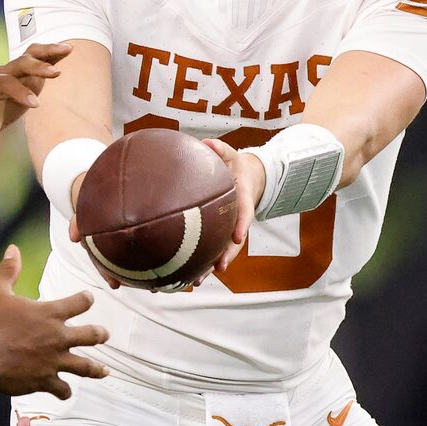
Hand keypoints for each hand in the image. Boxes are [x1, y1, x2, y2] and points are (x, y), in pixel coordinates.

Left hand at [0, 41, 70, 152]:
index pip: (5, 83)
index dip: (19, 91)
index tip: (35, 105)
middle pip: (19, 63)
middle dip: (36, 66)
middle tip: (55, 73)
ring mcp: (12, 72)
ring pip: (29, 55)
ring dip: (48, 51)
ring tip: (68, 49)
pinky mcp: (22, 76)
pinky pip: (37, 60)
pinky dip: (51, 55)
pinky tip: (66, 51)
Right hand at [0, 246, 108, 399]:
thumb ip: (9, 271)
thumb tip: (13, 248)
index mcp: (50, 314)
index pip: (80, 303)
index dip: (85, 300)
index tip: (88, 299)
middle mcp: (58, 337)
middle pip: (91, 336)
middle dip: (100, 334)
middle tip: (104, 334)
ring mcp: (53, 361)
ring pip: (84, 367)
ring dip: (95, 369)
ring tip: (104, 371)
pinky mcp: (44, 380)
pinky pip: (61, 389)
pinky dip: (64, 391)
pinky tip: (66, 392)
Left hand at [207, 140, 265, 278]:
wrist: (246, 179)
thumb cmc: (235, 166)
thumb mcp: (231, 155)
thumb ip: (221, 149)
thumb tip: (207, 143)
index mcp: (243, 201)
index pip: (245, 214)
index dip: (242, 225)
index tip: (238, 237)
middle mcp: (237, 220)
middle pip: (234, 243)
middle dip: (226, 256)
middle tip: (218, 268)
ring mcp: (228, 230)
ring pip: (220, 252)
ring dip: (208, 268)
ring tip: (194, 282)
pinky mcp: (217, 234)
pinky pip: (208, 250)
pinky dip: (197, 263)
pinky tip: (180, 275)